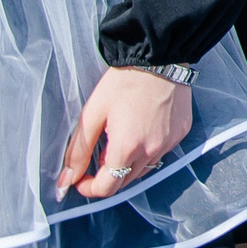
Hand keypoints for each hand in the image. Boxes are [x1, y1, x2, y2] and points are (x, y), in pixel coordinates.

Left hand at [57, 67, 193, 198]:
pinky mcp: (180, 133)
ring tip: (122, 137)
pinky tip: (142, 129)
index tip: (81, 177)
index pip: (106, 188)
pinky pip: (161, 152)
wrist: (158, 58)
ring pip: (144, 169)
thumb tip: (66, 180)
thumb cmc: (125, 82)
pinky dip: (148, 149)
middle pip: (124, 181)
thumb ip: (77, 152)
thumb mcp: (92, 114)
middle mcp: (151, 151)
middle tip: (101, 150)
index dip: (88, 188)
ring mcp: (169, 143)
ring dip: (129, 163)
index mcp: (126, 148)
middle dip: (107, 174)